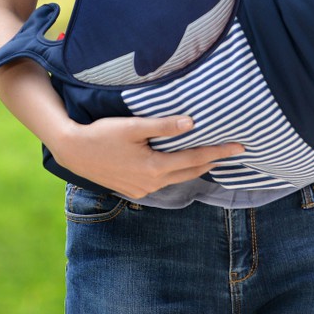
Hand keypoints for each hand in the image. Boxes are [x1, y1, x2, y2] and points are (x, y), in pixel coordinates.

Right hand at [50, 114, 244, 199]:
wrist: (73, 151)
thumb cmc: (101, 134)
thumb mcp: (133, 126)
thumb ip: (163, 125)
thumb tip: (191, 123)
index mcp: (155, 167)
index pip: (196, 159)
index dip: (219, 152)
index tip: (239, 147)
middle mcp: (152, 183)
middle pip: (190, 172)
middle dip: (212, 161)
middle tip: (232, 152)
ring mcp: (143, 190)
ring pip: (178, 179)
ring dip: (195, 168)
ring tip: (211, 157)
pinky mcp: (134, 190)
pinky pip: (163, 183)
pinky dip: (177, 173)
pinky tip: (179, 165)